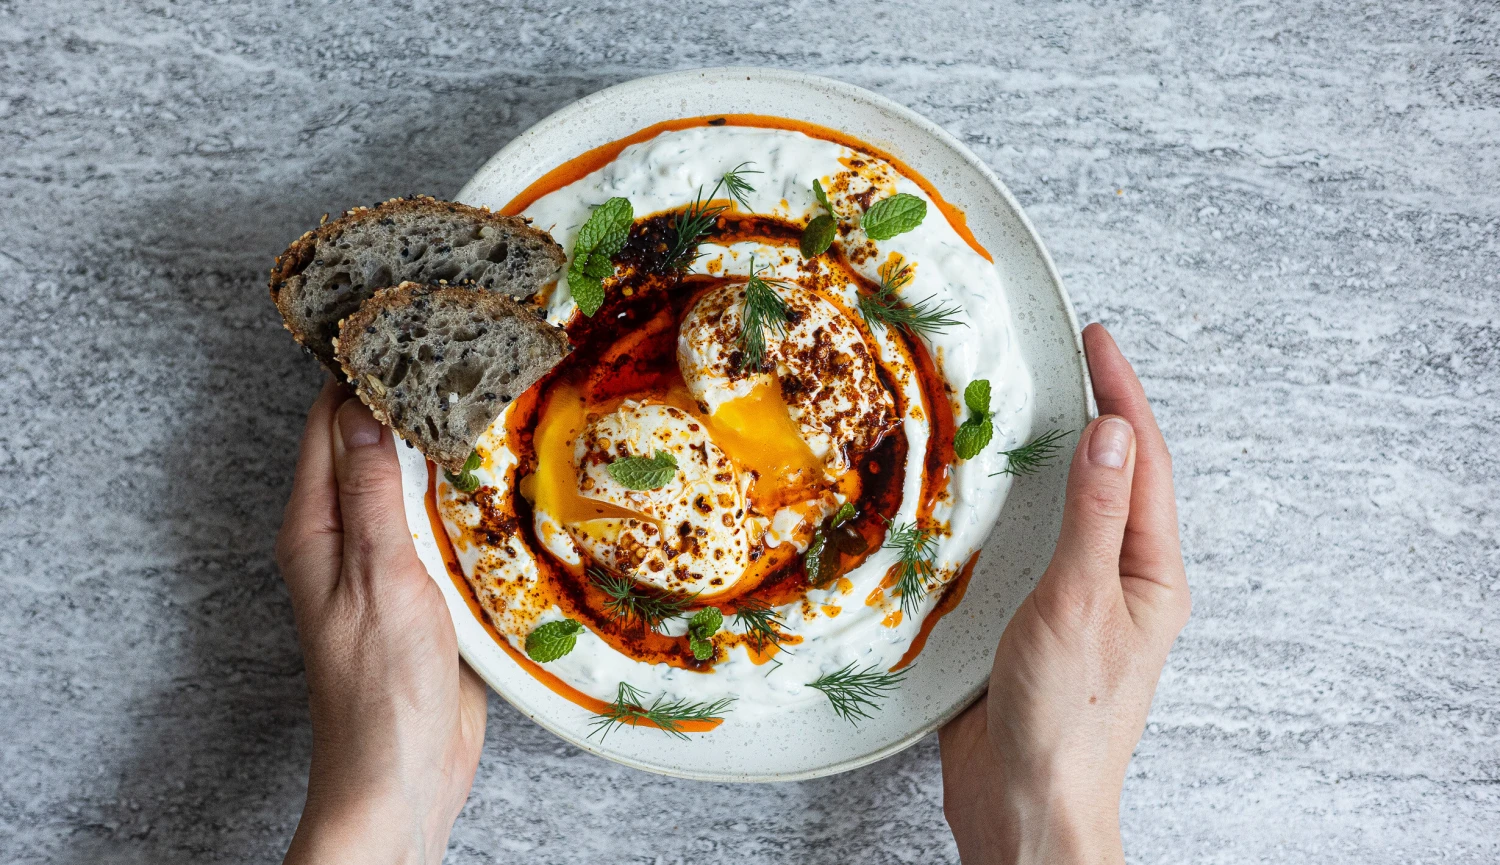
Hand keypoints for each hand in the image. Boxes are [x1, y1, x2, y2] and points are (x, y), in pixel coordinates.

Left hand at [275, 380, 487, 864]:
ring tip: (484, 390)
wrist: (405, 773)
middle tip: (459, 346)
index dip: (359, 375)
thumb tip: (366, 415)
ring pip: (408, 484)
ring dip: (438, 445)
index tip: (400, 324)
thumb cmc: (381, 690)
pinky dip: (461, 493)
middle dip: (406, 400)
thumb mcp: (380, 580)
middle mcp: (343, 539)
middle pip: (369, 448)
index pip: (329, 429)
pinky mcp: (422, 590)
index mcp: (315, 531)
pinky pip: (437, 524)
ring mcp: (384, 564)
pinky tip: (497, 470)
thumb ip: (373, 498)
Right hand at [939, 324, 1189, 864]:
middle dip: (1094, 414)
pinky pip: (1024, 548)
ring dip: (1050, 458)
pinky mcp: (1028, 622)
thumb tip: (1112, 434)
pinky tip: (979, 494)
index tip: (1097, 339)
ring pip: (1065, 511)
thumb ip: (1094, 519)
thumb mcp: (1081, 603)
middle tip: (1066, 357)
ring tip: (1025, 406)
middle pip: (1111, 479)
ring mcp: (1073, 601)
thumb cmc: (1067, 719)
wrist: (1023, 804)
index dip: (1121, 393)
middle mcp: (1118, 582)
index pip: (1141, 463)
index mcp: (1149, 575)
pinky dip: (1007, 509)